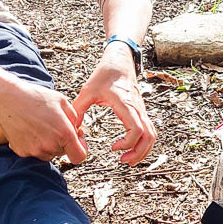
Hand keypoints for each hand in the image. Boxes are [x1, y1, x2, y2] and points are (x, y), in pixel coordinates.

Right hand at [0, 76, 88, 162]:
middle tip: (55, 125)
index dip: (81, 149)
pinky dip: (35, 144)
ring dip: (49, 144)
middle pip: (63, 152)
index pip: (79, 156)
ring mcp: (35, 151)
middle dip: (63, 142)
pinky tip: (30, 129)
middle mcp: (50, 146)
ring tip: (41, 126)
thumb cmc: (36, 97)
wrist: (8, 99)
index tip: (78, 140)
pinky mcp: (22, 152)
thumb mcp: (62, 101)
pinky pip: (35, 152)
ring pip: (49, 153)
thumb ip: (75, 118)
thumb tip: (77, 131)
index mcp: (64, 133)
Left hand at [73, 44, 156, 164]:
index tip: (113, 148)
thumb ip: (78, 109)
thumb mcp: (87, 91)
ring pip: (152, 135)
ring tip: (128, 160)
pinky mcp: (141, 112)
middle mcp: (137, 109)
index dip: (127, 143)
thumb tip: (70, 129)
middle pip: (149, 136)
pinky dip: (144, 143)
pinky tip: (131, 149)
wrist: (119, 62)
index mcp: (126, 104)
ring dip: (143, 150)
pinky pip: (149, 131)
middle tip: (123, 161)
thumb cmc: (105, 74)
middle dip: (139, 153)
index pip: (137, 129)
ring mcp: (142, 110)